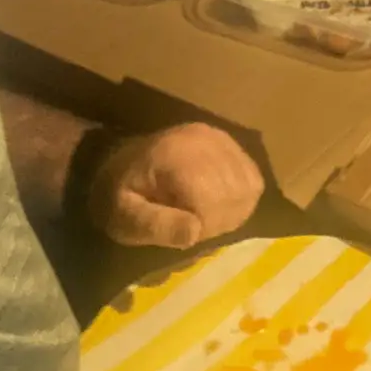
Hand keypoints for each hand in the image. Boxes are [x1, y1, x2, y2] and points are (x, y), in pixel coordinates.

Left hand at [89, 123, 265, 249]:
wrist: (117, 165)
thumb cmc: (118, 198)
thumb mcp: (124, 219)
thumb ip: (156, 225)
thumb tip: (195, 232)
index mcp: (174, 157)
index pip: (212, 202)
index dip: (201, 226)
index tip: (180, 229)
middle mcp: (203, 140)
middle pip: (234, 195)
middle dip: (217, 219)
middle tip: (190, 223)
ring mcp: (220, 138)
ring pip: (249, 187)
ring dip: (231, 210)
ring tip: (203, 212)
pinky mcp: (229, 142)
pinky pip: (253, 177)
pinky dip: (241, 196)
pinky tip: (218, 201)